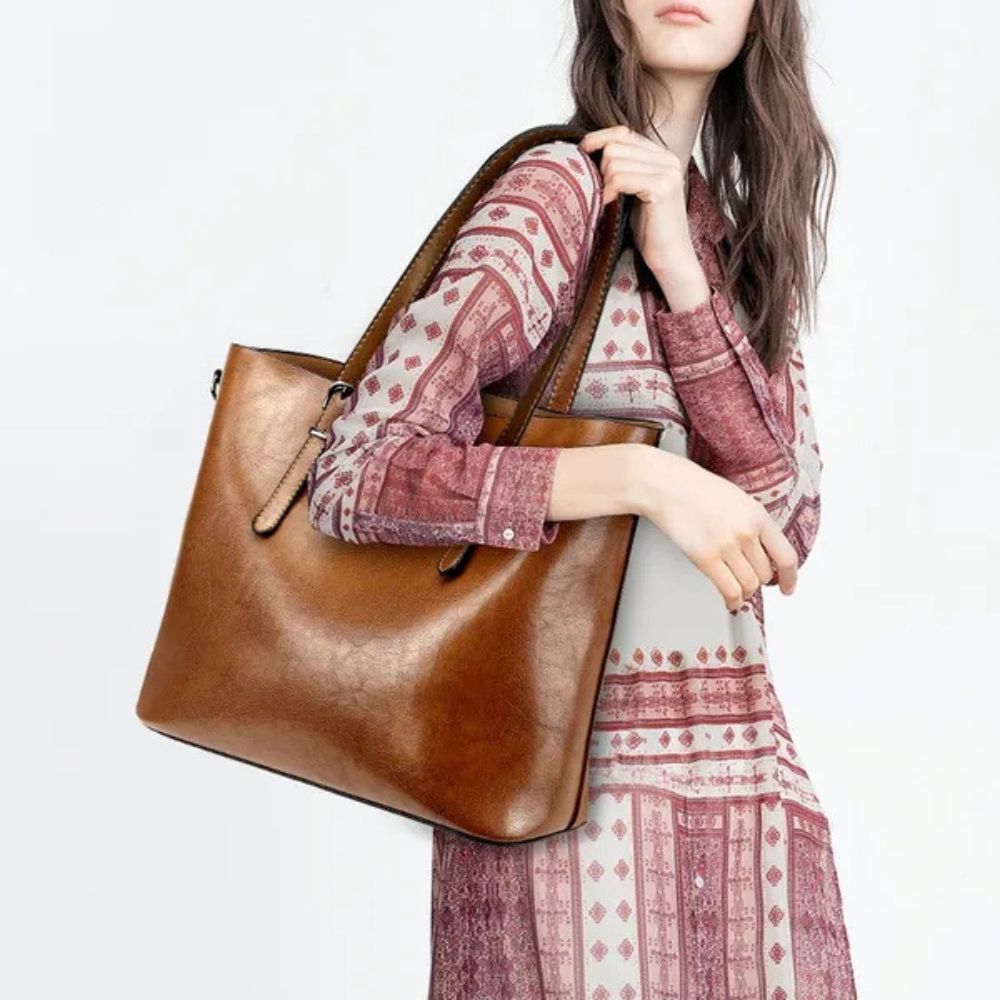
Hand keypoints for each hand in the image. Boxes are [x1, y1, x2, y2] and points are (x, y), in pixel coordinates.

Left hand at [579, 125, 697, 276]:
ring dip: (603, 183)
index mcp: (661, 156)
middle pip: (616, 145)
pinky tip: (608, 205)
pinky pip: (621, 178)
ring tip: (606, 202)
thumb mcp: (633, 193)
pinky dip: (608, 192)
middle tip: (598, 192)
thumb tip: (590, 152)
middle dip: (599, 168)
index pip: (623, 132)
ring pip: (615, 161)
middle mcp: (667, 158)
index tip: (581, 154)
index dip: (598, 139)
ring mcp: (667, 172)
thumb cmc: (650, 230)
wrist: (671, 258)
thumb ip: (622, 169)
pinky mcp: (661, 188)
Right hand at [635, 447, 799, 610]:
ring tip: (737, 590)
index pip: (786, 556)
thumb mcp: (737, 499)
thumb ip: (753, 523)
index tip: (788, 587)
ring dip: (745, 592)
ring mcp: (726, 546)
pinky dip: (732, 601)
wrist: (665, 485)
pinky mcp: (705, 558)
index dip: (790, 577)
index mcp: (757, 515)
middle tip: (750, 581)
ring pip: (749, 585)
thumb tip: (762, 551)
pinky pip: (729, 590)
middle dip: (758, 581)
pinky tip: (730, 601)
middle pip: (765, 574)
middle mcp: (746, 532)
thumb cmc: (695, 488)